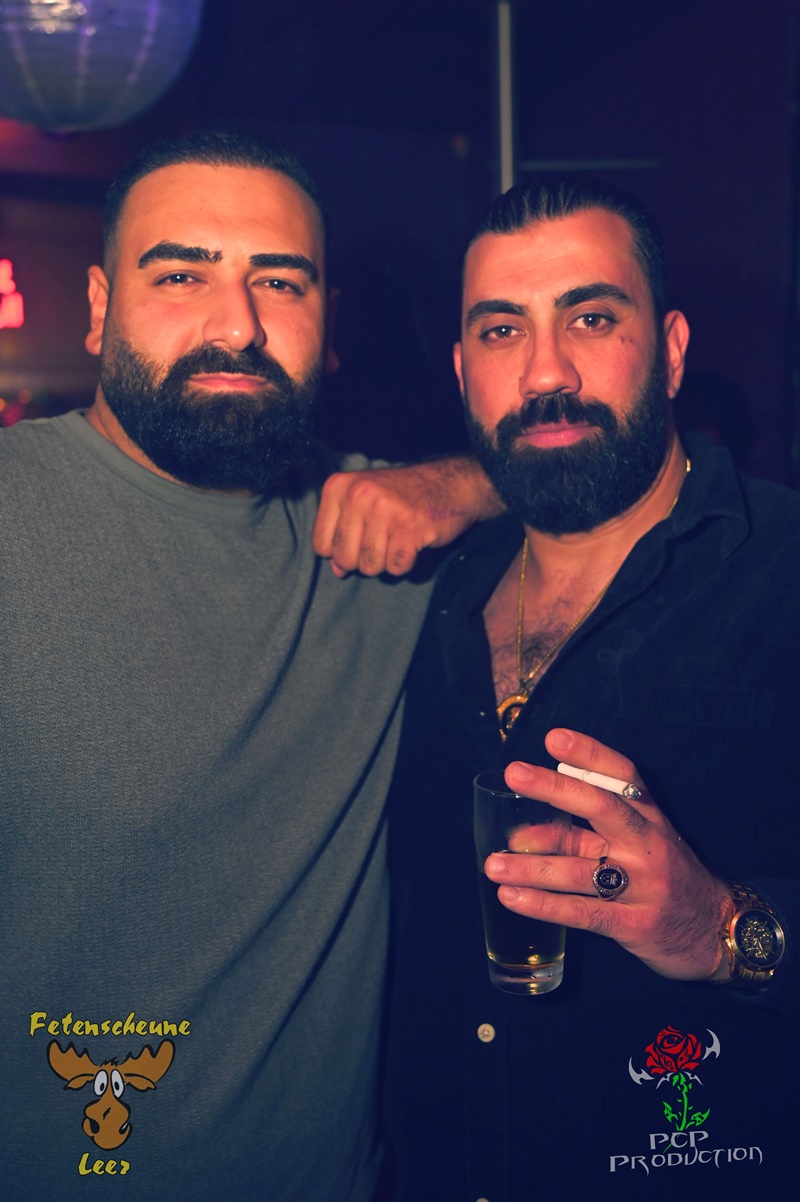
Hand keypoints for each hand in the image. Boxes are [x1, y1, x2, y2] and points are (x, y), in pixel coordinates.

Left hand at [312, 457, 503, 576]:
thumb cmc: (401, 497)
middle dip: (363, 560)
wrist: (450, 483)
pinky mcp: (410, 527)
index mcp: (339, 487)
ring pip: (369, 566)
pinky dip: (405, 563)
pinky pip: (395, 567)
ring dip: (385, 562)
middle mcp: (358, 495)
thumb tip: (337, 571)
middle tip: (383, 541)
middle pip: (344, 558)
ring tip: (397, 540)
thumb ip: (344, 535)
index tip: (360, 539)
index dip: (341, 551)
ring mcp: (384, 510)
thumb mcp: (364, 505)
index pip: (321, 544)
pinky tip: (412, 543)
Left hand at [485, 727, 732, 980]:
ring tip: (493, 864)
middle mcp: (648, 844)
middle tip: (514, 774)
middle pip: (602, 808)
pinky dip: (543, 905)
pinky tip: (510, 898)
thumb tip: (525, 824)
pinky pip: (582, 912)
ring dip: (532, 866)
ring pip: (580, 867)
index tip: (554, 738)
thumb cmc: (666, 877)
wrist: (717, 930)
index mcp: (650, 818)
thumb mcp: (645, 840)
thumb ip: (593, 828)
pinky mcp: (634, 924)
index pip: (623, 776)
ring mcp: (643, 885)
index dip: (590, 755)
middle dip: (555, 788)